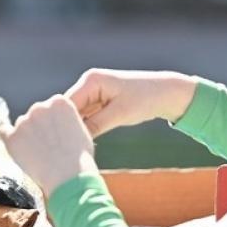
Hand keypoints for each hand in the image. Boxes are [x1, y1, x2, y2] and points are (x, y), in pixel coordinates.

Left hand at [3, 94, 97, 197]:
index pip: (50, 106)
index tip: (55, 134)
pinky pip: (4, 133)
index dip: (52, 122)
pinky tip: (19, 149)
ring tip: (38, 154)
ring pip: (22, 125)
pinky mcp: (12, 136)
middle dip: (39, 127)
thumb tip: (55, 123)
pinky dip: (11, 139)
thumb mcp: (80, 129)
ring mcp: (24, 121)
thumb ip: (65, 120)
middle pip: (35, 114)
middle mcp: (39, 107)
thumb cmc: (79, 158)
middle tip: (46, 146)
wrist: (69, 176)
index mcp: (59, 101)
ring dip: (27, 135)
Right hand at [63, 68, 198, 138]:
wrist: (165, 93)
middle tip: (66, 147)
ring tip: (74, 146)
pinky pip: (86, 115)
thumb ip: (95, 125)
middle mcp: (88, 83)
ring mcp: (93, 91)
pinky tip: (84, 141)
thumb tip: (74, 138)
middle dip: (68, 126)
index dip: (62, 122)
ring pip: (77, 114)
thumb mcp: (120, 114)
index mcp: (91, 80)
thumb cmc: (144, 99)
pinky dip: (86, 127)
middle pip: (70, 108)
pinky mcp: (99, 100)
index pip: (67, 103)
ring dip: (77, 128)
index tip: (61, 142)